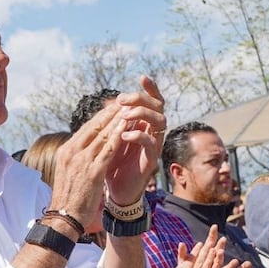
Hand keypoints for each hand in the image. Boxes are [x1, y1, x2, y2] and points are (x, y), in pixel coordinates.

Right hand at [50, 103, 128, 231]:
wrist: (64, 216)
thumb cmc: (68, 197)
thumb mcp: (67, 171)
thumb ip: (76, 157)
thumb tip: (85, 147)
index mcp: (66, 151)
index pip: (85, 129)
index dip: (100, 117)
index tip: (112, 108)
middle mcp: (72, 152)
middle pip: (94, 127)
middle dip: (110, 113)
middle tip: (123, 102)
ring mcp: (82, 161)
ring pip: (102, 135)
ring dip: (117, 120)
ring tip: (129, 110)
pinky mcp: (93, 172)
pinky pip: (108, 149)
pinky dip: (118, 136)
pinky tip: (127, 127)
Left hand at [103, 75, 166, 206]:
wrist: (115, 190)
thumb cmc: (113, 162)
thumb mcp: (110, 138)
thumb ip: (112, 122)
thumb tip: (108, 102)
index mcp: (144, 124)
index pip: (153, 102)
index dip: (151, 89)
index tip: (141, 77)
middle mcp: (153, 132)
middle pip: (159, 107)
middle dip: (142, 99)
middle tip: (123, 100)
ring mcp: (154, 146)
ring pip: (160, 122)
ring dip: (142, 114)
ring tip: (124, 115)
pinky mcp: (151, 161)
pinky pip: (151, 144)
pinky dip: (139, 136)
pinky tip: (124, 135)